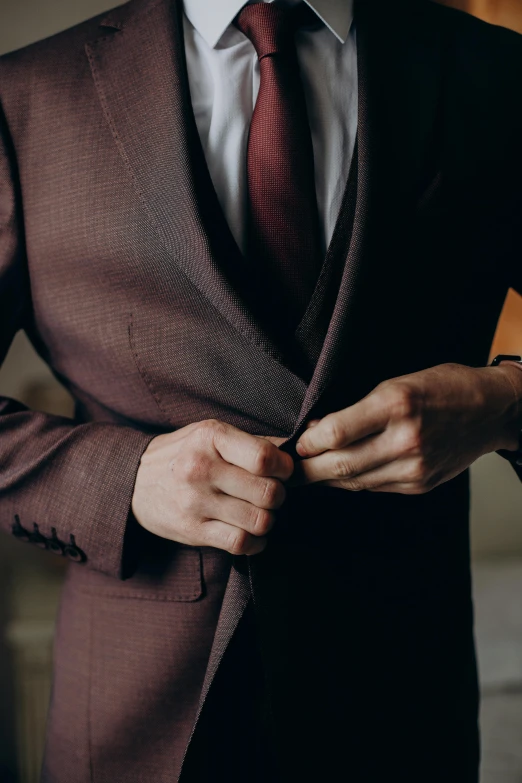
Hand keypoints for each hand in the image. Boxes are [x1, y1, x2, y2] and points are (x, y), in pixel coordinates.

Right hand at [132, 419, 293, 554]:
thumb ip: (252, 442)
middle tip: (271, 494)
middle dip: (279, 496)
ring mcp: (195, 502)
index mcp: (210, 437)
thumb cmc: (184, 454)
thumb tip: (295, 448)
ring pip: (259, 520)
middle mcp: (201, 468)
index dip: (285, 468)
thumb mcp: (211, 435)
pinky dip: (256, 542)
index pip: (265, 458)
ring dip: (268, 520)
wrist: (134, 482)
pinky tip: (251, 532)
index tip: (282, 471)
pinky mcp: (192, 530)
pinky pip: (241, 543)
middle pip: (268, 492)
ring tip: (260, 512)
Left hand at [290, 362, 521, 494]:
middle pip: (341, 464)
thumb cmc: (441, 387)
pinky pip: (374, 487)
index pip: (337, 431)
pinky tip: (342, 474)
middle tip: (288, 470)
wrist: (490, 411)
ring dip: (327, 478)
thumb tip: (317, 431)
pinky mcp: (420, 484)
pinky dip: (353, 481)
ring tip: (309, 472)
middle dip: (308, 470)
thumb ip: (357, 410)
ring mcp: (415, 467)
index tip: (296, 443)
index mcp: (397, 404)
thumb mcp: (397, 383)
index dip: (308, 442)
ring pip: (354, 481)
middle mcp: (406, 439)